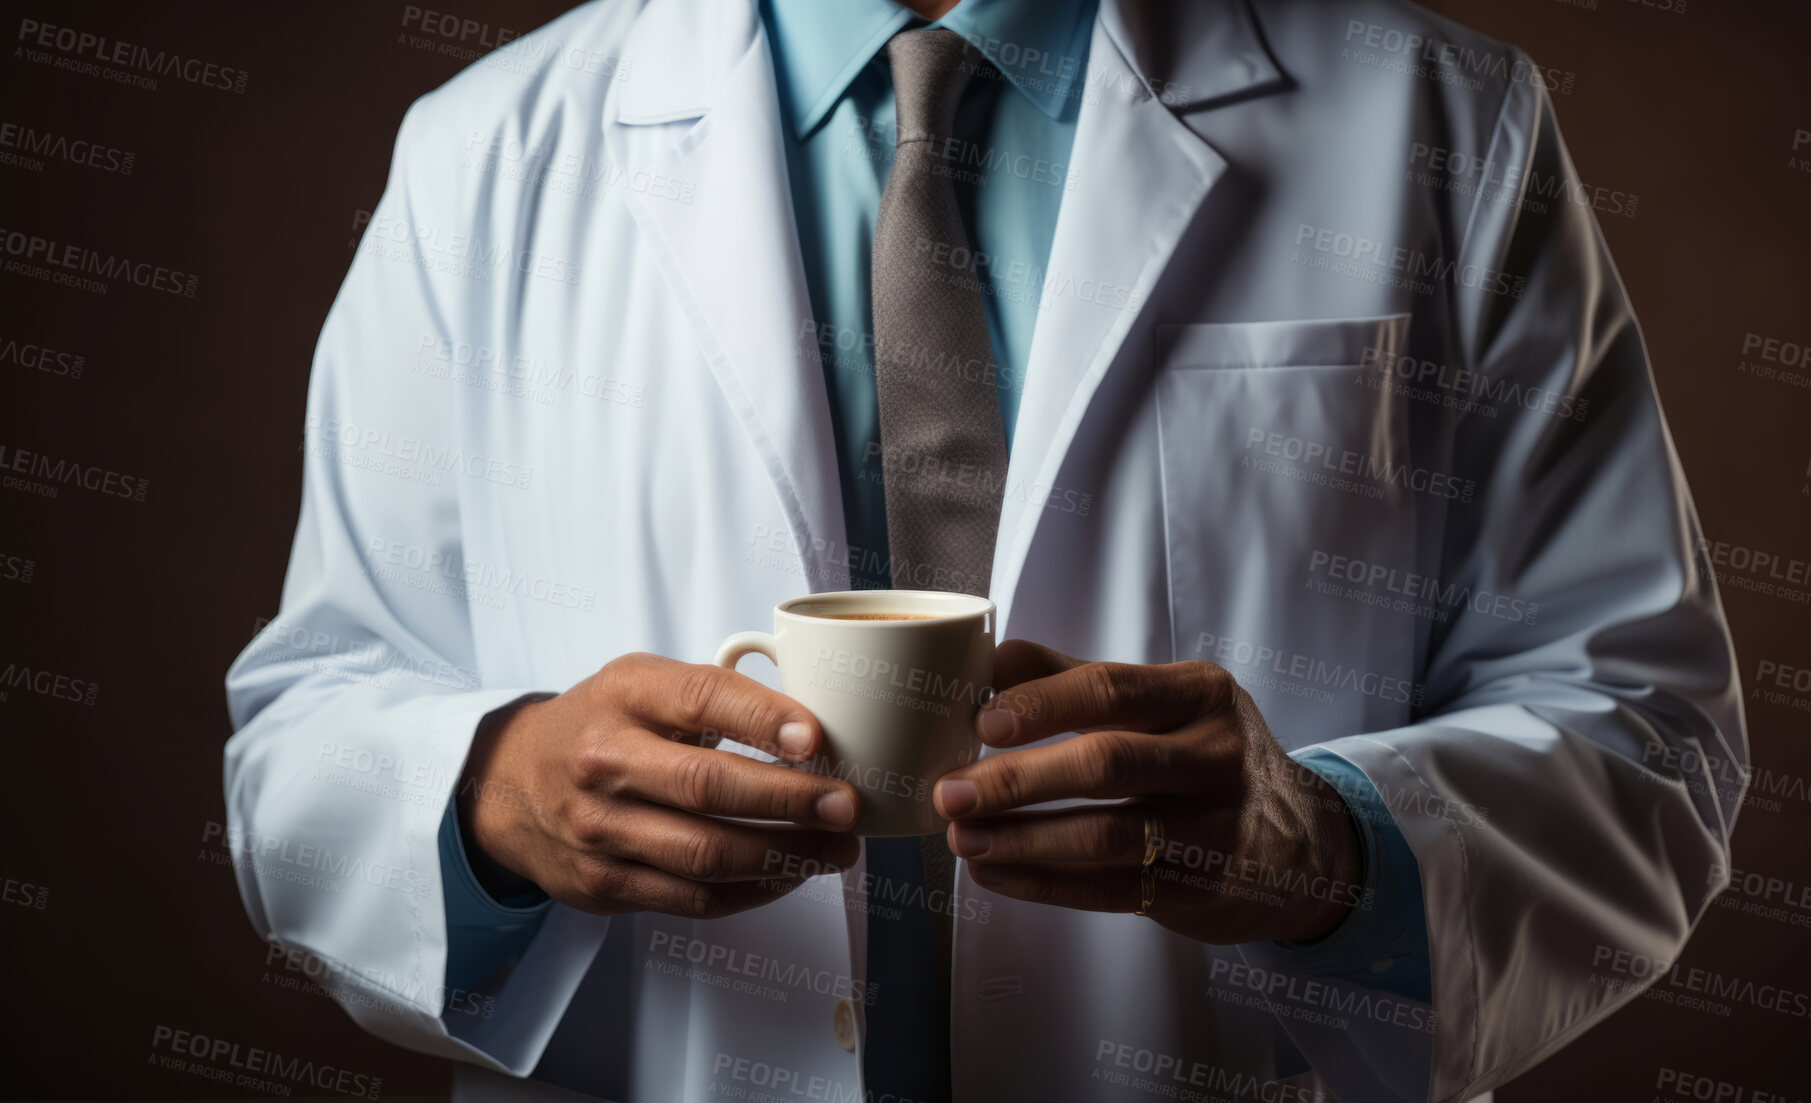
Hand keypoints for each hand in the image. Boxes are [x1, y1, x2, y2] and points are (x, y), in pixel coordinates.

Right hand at [458, 653, 861, 917]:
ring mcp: (599, 828)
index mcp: (625, 694)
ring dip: (784, 856)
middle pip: (706, 786)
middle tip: (845, 805)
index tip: (816, 736)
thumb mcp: (644, 684)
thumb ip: (715, 695)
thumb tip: (813, 729)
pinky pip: (692, 898)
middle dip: (789, 800)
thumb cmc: (602, 726)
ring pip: (705, 853)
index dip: (763, 718)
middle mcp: (605, 760)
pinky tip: (788, 876)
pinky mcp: (604, 883)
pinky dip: (751, 891)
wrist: (509, 782)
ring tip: (835, 849)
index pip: (700, 699)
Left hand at [933, 641, 1363, 943]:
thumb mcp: (1166, 701)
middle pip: (1105, 763)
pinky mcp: (1200, 889)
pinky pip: (1109, 889)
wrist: (1300, 844)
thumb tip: (991, 659)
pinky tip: (995, 873)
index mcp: (1199, 694)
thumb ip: (1077, 678)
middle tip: (949, 793)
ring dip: (1022, 840)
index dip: (1040, 703)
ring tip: (962, 839)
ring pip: (1104, 835)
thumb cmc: (1205, 757)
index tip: (980, 720)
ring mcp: (1213, 828)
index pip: (1111, 689)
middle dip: (1016, 780)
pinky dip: (1043, 884)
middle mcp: (1214, 756)